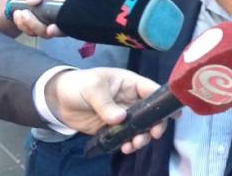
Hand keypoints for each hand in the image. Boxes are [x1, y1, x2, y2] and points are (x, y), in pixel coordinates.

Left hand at [12, 0, 66, 37]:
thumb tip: (34, 1)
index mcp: (63, 5)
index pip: (69, 19)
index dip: (61, 28)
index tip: (50, 28)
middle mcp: (59, 18)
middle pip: (54, 31)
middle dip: (37, 25)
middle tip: (25, 13)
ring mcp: (49, 26)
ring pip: (42, 33)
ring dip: (28, 24)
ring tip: (18, 12)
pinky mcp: (38, 31)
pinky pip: (31, 33)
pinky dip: (22, 25)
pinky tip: (17, 15)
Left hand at [45, 67, 166, 153]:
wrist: (57, 100)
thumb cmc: (79, 85)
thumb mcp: (92, 88)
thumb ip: (106, 103)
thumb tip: (120, 118)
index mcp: (130, 84)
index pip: (152, 91)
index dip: (163, 102)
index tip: (173, 115)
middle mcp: (131, 100)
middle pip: (151, 113)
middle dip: (155, 125)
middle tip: (152, 135)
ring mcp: (123, 116)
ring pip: (141, 128)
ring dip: (141, 138)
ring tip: (133, 145)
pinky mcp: (113, 129)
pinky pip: (126, 137)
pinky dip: (128, 144)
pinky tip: (124, 148)